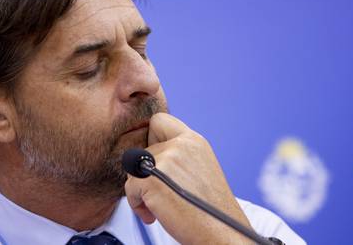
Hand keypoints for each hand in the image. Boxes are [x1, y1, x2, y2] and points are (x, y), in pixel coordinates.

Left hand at [124, 113, 252, 244]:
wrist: (222, 233)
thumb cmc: (211, 210)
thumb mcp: (200, 168)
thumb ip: (179, 155)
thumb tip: (150, 154)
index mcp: (194, 141)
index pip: (160, 120)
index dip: (152, 138)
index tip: (157, 160)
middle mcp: (180, 145)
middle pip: (142, 150)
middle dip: (145, 173)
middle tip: (160, 192)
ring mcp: (165, 160)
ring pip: (133, 170)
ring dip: (141, 190)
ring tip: (159, 206)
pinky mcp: (151, 179)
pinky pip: (130, 188)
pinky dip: (137, 204)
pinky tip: (154, 215)